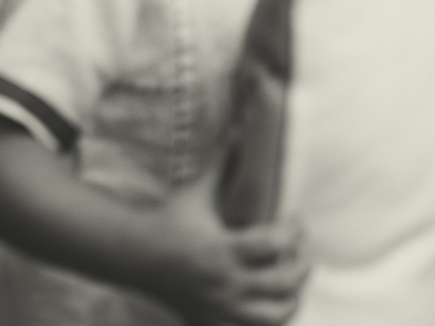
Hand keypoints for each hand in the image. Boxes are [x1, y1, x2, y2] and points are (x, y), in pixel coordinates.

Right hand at [138, 171, 309, 325]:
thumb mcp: (197, 190)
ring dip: (293, 299)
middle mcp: (223, 282)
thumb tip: (241, 128)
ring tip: (293, 280)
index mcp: (222, 249)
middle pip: (283, 282)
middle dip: (302, 264)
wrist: (132, 257)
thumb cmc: (169, 219)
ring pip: (274, 316)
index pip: (274, 244)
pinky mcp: (210, 322)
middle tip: (302, 250)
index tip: (296, 220)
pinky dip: (269, 318)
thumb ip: (224, 161)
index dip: (295, 231)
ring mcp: (218, 308)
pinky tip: (272, 299)